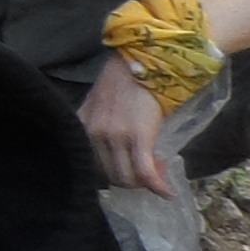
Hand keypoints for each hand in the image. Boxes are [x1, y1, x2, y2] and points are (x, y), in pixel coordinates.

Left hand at [80, 54, 178, 195]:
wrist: (144, 58)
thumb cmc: (127, 79)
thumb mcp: (102, 104)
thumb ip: (101, 126)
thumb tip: (114, 152)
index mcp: (83, 126)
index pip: (93, 164)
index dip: (114, 172)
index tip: (129, 168)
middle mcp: (93, 133)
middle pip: (110, 175)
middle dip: (132, 179)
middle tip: (150, 169)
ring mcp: (114, 136)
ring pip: (127, 177)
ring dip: (145, 181)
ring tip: (159, 169)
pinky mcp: (137, 136)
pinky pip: (145, 172)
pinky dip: (158, 186)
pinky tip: (167, 192)